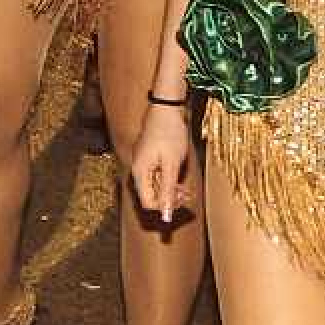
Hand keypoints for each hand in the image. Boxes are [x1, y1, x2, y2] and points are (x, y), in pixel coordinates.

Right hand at [129, 103, 192, 223]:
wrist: (166, 108)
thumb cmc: (170, 134)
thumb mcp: (172, 165)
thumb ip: (167, 191)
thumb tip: (165, 216)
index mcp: (139, 172)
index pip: (148, 203)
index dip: (165, 207)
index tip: (181, 202)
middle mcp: (137, 169)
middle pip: (150, 195)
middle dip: (169, 199)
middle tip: (186, 194)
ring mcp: (142, 162)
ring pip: (154, 186)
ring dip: (170, 190)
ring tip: (185, 188)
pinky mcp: (148, 157)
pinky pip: (156, 176)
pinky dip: (168, 179)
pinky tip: (178, 176)